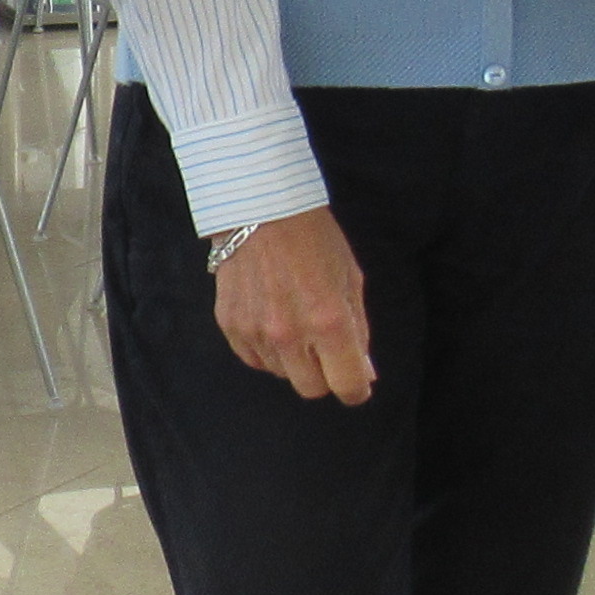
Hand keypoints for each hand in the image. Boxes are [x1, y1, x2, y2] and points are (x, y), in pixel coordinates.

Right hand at [213, 207, 374, 405]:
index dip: (357, 387)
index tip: (357, 380)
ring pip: (281, 373)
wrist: (260, 206)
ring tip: (293, 320)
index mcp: (328, 322)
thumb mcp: (350, 279)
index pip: (348, 386)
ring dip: (293, 359)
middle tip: (324, 347)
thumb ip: (358, 330)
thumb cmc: (313, 237)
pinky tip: (270, 319)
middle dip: (324, 375)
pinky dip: (265, 349)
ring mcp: (256, 332)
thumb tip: (364, 373)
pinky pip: (253, 358)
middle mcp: (290, 335)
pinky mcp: (231, 325)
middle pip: (312, 388)